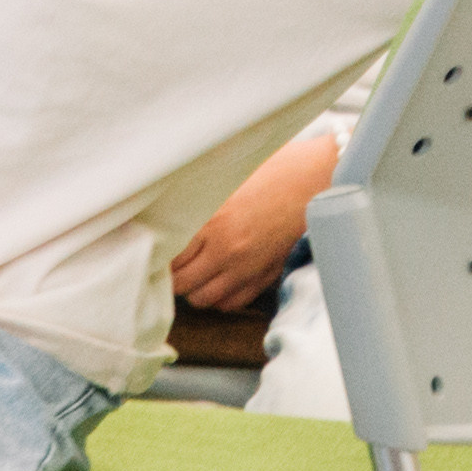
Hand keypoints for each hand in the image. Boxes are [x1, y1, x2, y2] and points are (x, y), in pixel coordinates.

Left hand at [169, 138, 332, 308]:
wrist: (316, 178)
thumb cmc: (274, 167)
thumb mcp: (228, 174)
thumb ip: (198, 196)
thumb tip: (167, 205)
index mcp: (212, 222)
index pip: (168, 257)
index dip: (158, 255)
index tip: (155, 248)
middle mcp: (226, 251)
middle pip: (181, 284)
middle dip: (172, 277)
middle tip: (171, 263)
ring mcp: (246, 268)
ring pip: (203, 299)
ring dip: (193, 288)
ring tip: (192, 272)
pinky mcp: (264, 276)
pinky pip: (230, 303)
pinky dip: (219, 296)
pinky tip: (217, 279)